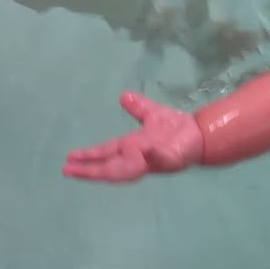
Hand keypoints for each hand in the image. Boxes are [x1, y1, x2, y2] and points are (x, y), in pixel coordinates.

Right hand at [63, 91, 203, 182]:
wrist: (201, 134)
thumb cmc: (176, 128)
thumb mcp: (153, 114)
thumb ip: (138, 108)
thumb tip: (123, 96)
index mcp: (132, 146)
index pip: (105, 154)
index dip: (88, 157)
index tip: (69, 161)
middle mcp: (138, 156)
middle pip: (109, 167)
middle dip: (89, 170)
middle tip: (68, 171)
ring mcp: (153, 160)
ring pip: (128, 170)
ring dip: (111, 170)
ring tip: (90, 172)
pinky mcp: (171, 160)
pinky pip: (160, 159)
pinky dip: (152, 156)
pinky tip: (144, 150)